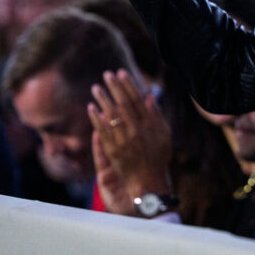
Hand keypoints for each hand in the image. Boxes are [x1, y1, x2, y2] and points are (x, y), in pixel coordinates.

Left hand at [87, 69, 171, 208]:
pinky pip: (102, 131)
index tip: (121, 72)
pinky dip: (96, 118)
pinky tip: (90, 108)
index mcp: (148, 125)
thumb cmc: (158, 157)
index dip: (128, 85)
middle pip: (123, 105)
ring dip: (103, 100)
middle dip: (114, 88)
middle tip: (106, 74)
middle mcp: (136, 131)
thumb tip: (149, 96)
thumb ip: (156, 115)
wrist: (148, 181)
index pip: (136, 100)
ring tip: (95, 87)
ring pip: (111, 116)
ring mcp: (123, 141)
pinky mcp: (112, 151)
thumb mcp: (164, 135)